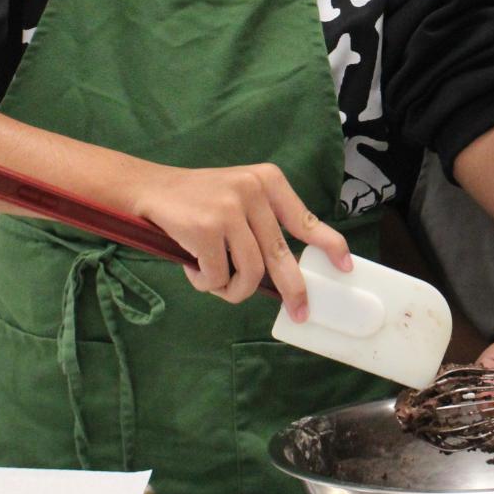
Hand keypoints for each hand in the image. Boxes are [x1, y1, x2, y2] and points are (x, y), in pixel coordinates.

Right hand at [129, 163, 347, 318]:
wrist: (149, 188)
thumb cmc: (198, 200)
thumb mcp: (240, 195)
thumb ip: (264, 222)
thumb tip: (289, 272)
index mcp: (268, 181)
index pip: (305, 219)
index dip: (329, 245)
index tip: (345, 267)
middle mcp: (253, 191)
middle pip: (280, 255)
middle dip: (292, 289)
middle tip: (298, 312)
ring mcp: (230, 209)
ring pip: (249, 272)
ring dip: (233, 290)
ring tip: (217, 284)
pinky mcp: (206, 228)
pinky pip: (219, 275)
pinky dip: (208, 283)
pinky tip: (195, 271)